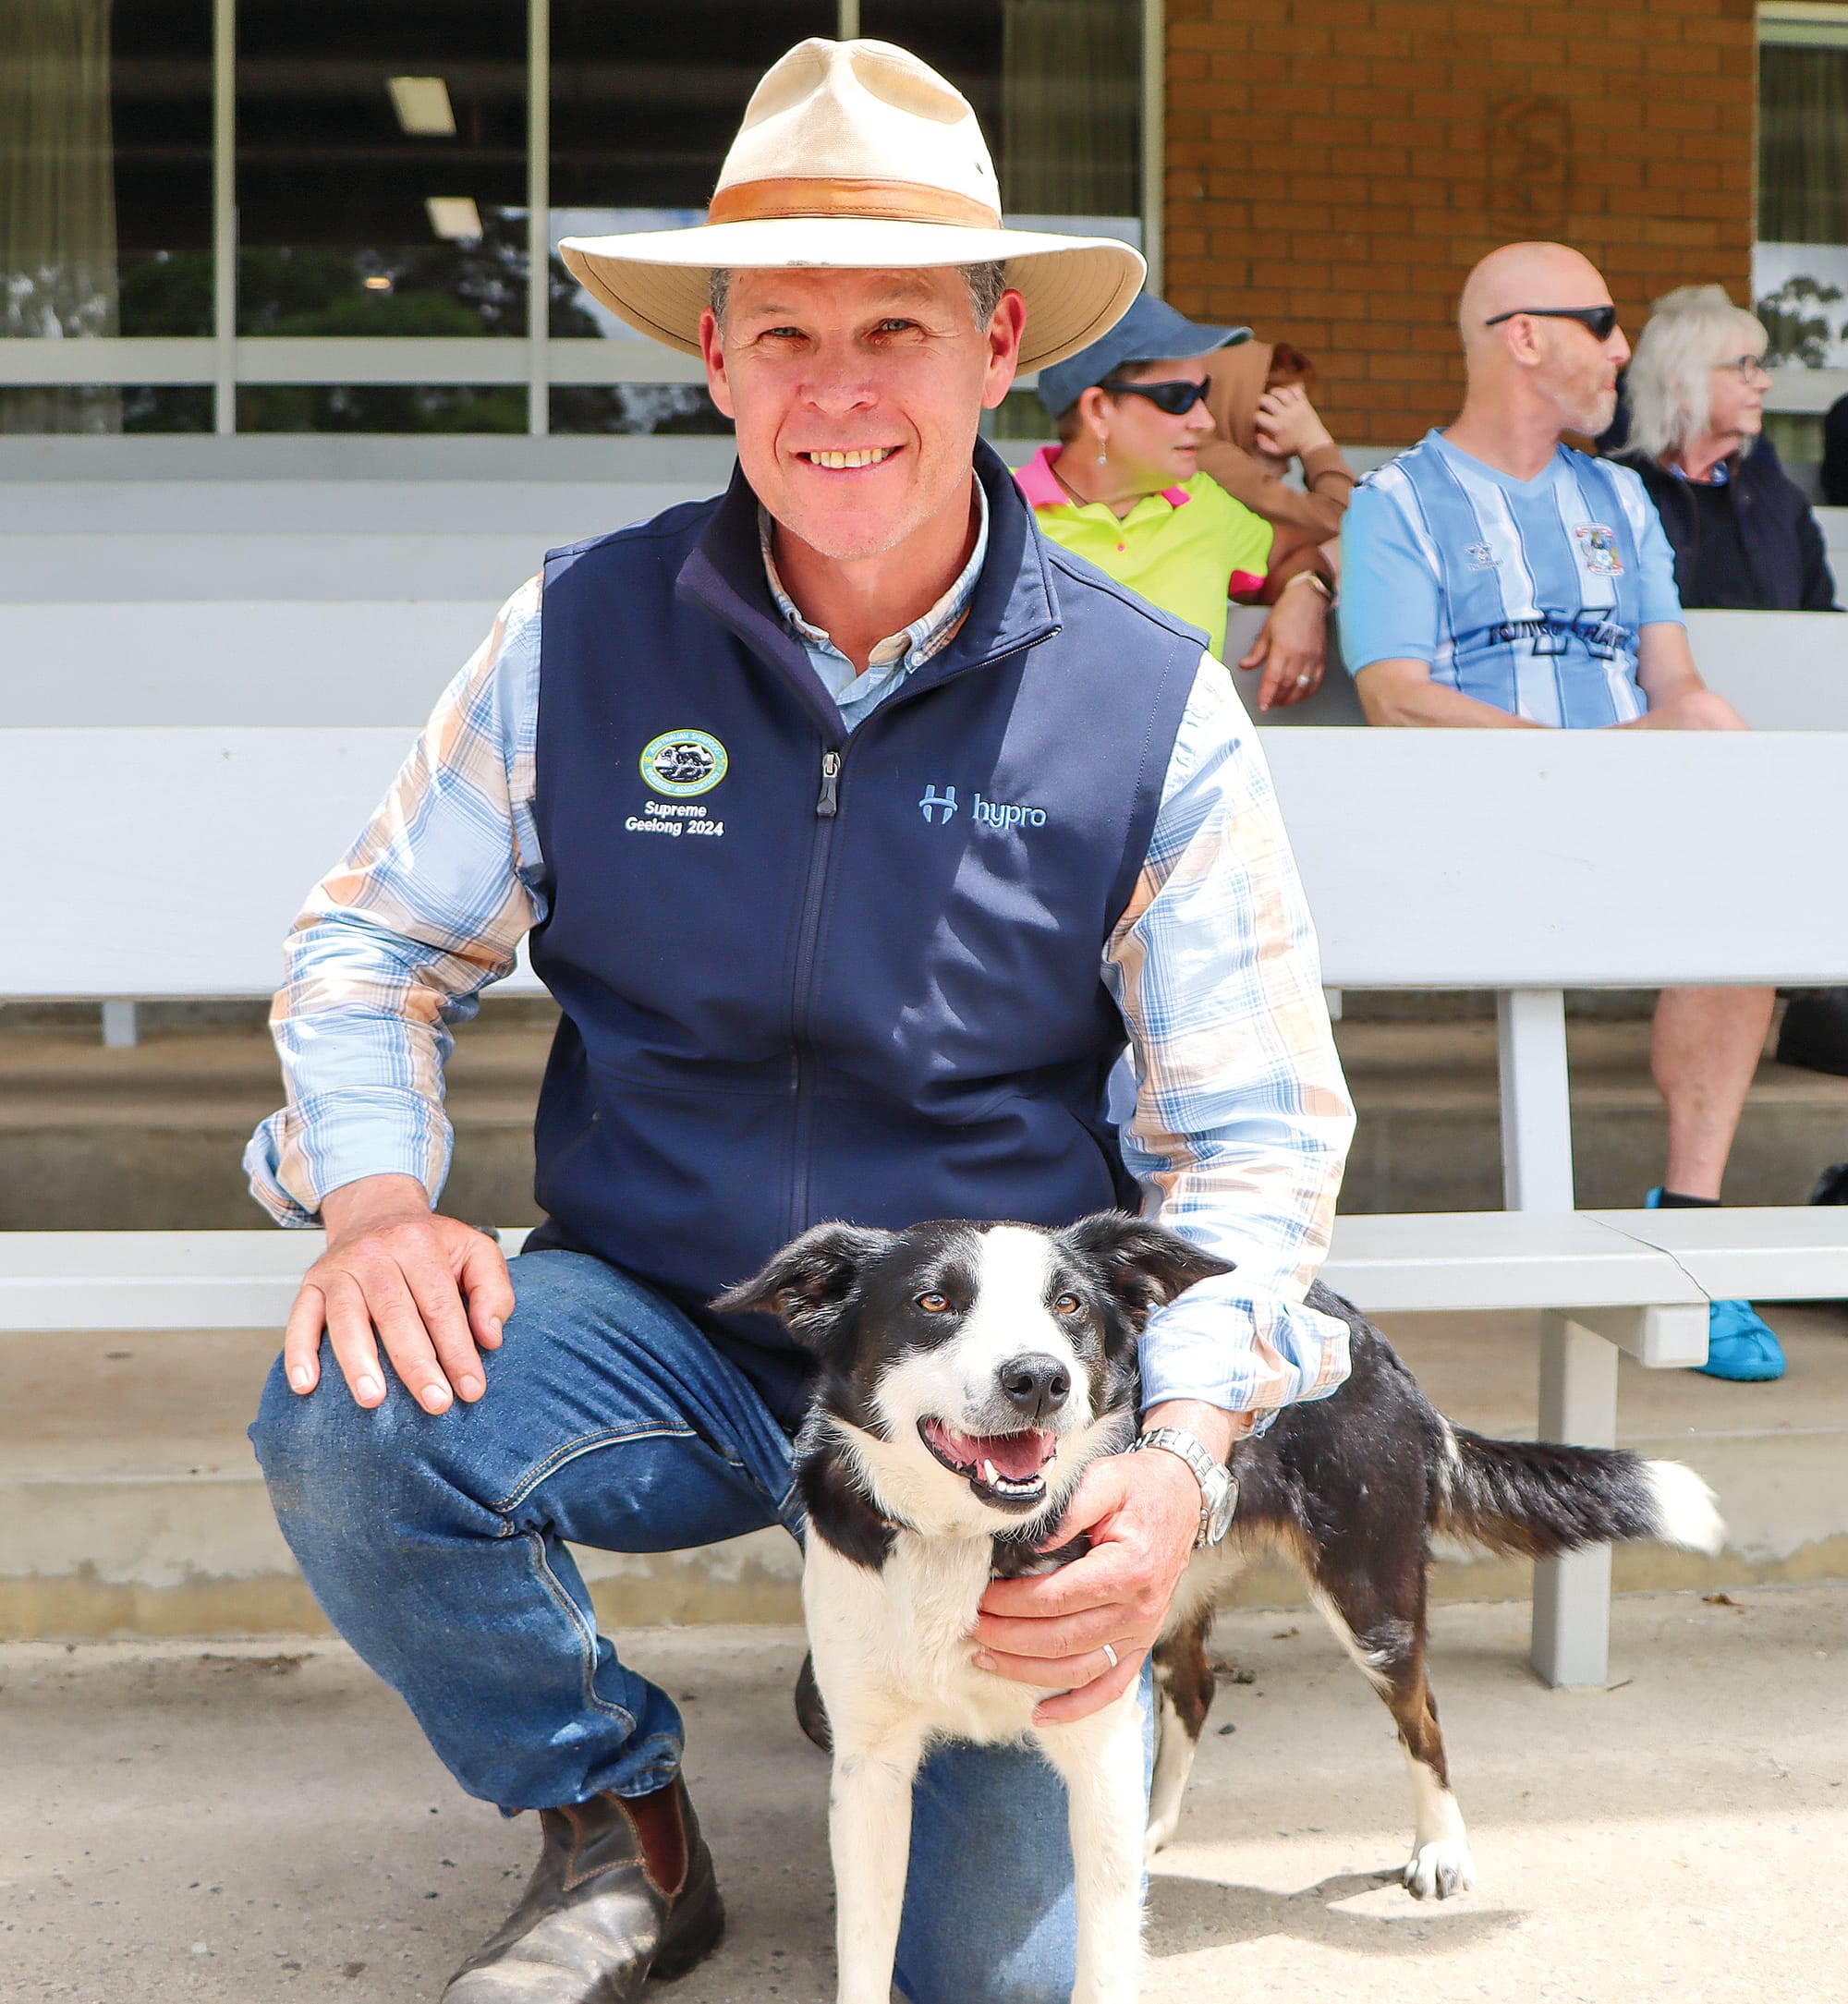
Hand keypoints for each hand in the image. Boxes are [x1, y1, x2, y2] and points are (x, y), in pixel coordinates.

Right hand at [282, 1173, 514, 1412]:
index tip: (471, 1389)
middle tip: (435, 1403)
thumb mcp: (475, 1251)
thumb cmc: (430, 1244)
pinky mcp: (311, 1284)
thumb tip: (490, 1338)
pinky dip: (300, 1352)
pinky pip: (300, 1319)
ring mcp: (339, 1268)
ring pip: (346, 1318)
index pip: (441, 1305)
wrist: (377, 1211)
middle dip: (416, 1364)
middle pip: (395, 1314)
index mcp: (419, 1244)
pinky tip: (306, 1385)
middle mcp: (375, 1253)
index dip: (458, 1350)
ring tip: (373, 1400)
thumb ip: (492, 1291)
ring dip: (358, 1362)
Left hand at [972, 1446, 1201, 1724]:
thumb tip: (1029, 1545)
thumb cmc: (1137, 1487)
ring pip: (1079, 1670)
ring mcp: (1142, 1632)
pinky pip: (1110, 1687)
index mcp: (1129, 1569)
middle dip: (1009, 1639)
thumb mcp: (1104, 1480)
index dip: (1013, 1604)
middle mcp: (1139, 1609)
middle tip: (971, 1630)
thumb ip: (1067, 1510)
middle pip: (1063, 1640)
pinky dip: (1076, 1707)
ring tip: (987, 1660)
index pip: (1057, 1598)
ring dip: (1028, 1673)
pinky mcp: (1141, 1643)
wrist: (1182, 1497)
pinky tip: (1041, 1715)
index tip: (981, 1599)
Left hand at [1240, 580, 1327, 710]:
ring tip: (1282, 702)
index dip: (1267, 694)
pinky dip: (1308, 691)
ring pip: (1302, 686)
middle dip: (1277, 698)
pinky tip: (1301, 694)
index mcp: (1283, 648)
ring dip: (1292, 698)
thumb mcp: (1266, 631)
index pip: (1273, 678)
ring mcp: (1312, 657)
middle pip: (1287, 685)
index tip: (1262, 705)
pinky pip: (1316, 680)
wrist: (1309, 599)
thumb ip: (1256, 653)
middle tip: (1270, 704)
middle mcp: (1299, 655)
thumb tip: (1245, 665)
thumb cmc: (1288, 611)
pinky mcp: (1321, 657)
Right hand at [1252, 383, 1333, 462]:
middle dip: (1260, 400)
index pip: (1259, 416)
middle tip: (1260, 404)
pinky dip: (1290, 390)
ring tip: (1272, 396)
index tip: (1256, 418)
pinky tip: (1287, 395)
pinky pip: (1296, 390)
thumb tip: (1256, 435)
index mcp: (1277, 427)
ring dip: (1274, 392)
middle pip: (1267, 400)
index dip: (1254, 416)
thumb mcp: (1277, 451)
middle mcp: (1285, 415)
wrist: (1313, 443)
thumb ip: (1264, 445)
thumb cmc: (1293, 448)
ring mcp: (1296, 408)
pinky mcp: (1304, 403)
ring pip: (1281, 392)